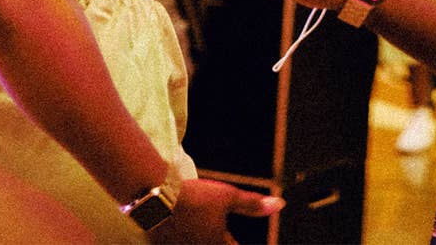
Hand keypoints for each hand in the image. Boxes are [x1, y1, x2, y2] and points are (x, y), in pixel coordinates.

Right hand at [153, 178, 282, 242]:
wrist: (155, 195)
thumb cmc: (194, 196)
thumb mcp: (227, 196)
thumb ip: (252, 205)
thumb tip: (280, 204)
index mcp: (218, 244)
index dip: (237, 244)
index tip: (244, 242)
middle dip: (223, 241)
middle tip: (222, 236)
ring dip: (202, 240)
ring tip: (204, 235)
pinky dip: (183, 241)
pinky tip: (183, 235)